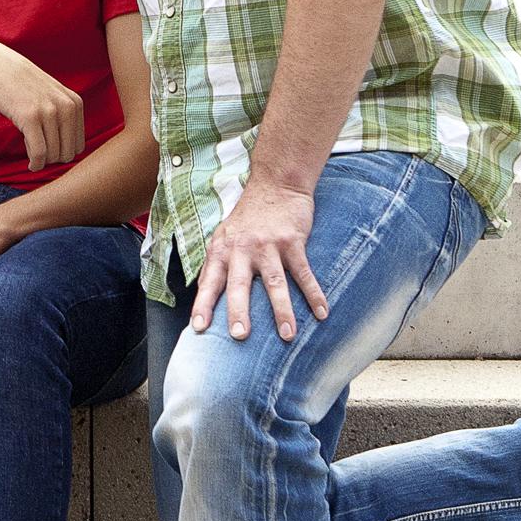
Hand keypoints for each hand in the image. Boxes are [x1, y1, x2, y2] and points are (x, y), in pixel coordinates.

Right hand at [0, 42, 84, 171]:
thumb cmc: (19, 84)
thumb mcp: (50, 95)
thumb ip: (64, 116)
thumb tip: (68, 152)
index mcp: (74, 103)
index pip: (79, 145)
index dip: (61, 152)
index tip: (46, 148)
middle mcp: (66, 106)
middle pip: (68, 153)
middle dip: (52, 159)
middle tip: (37, 151)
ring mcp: (48, 111)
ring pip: (53, 155)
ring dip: (42, 161)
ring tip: (31, 151)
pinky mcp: (30, 116)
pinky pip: (39, 153)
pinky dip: (35, 164)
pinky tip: (30, 163)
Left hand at [191, 177, 328, 342]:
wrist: (276, 185)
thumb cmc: (248, 216)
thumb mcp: (223, 235)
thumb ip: (214, 263)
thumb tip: (200, 291)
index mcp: (223, 250)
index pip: (209, 281)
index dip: (203, 304)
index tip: (198, 328)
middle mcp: (242, 249)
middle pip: (239, 285)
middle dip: (239, 311)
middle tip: (239, 336)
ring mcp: (268, 246)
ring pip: (275, 283)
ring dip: (282, 311)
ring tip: (287, 335)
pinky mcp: (293, 242)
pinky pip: (304, 273)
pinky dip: (314, 294)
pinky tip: (322, 313)